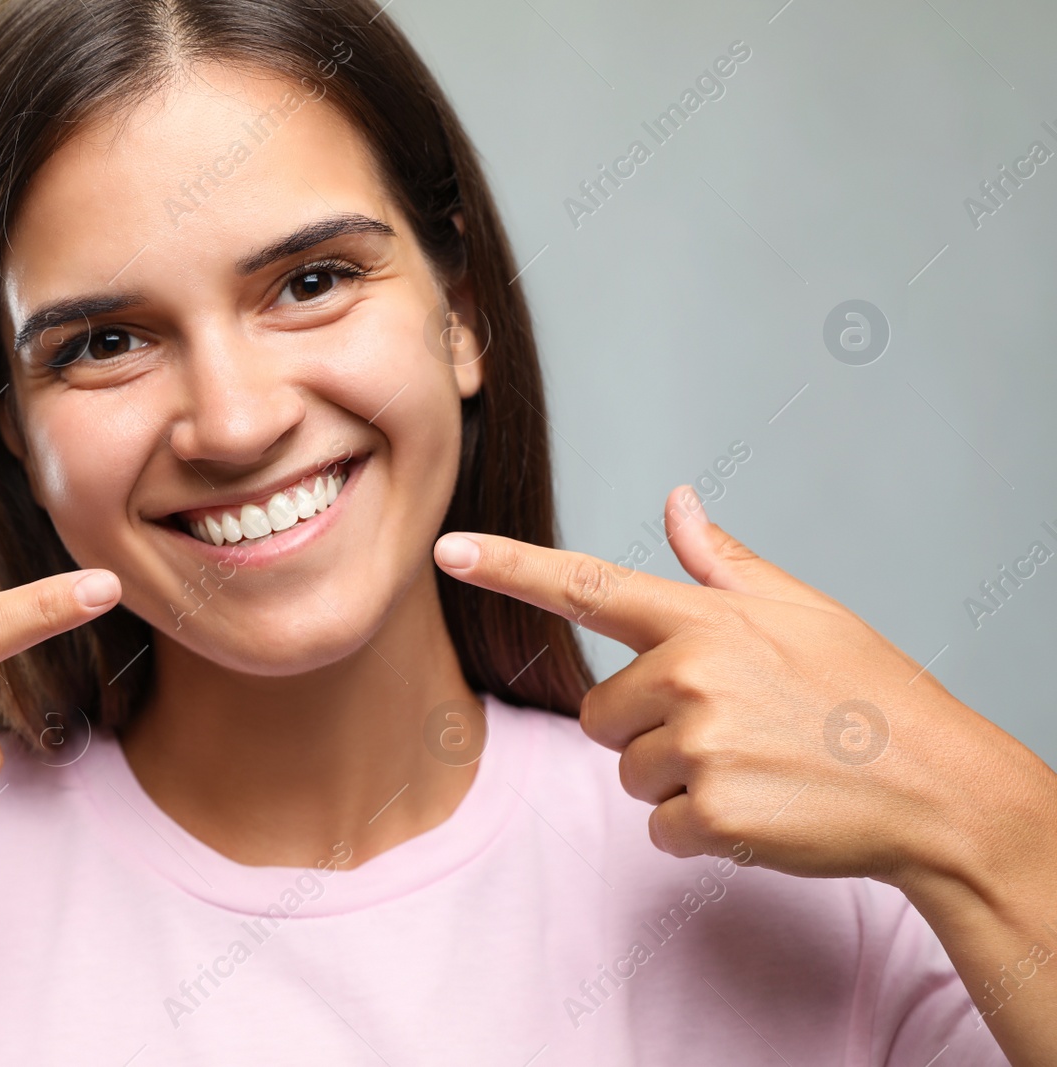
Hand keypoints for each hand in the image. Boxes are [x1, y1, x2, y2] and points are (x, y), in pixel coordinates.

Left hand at [432, 486, 1049, 890]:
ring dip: (676, 781)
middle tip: (731, 731)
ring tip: (754, 767)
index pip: (586, 585)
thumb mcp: (804, 611)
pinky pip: (657, 827)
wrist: (938, 788)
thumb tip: (676, 503)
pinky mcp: (709, 812)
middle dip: (647, 728)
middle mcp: (690, 673)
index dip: (509, 566)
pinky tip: (758, 810)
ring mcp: (698, 744)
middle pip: (599, 711)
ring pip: (627, 771)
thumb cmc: (868, 694)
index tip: (447, 549)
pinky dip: (698, 831)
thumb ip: (723, 564)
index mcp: (704, 618)